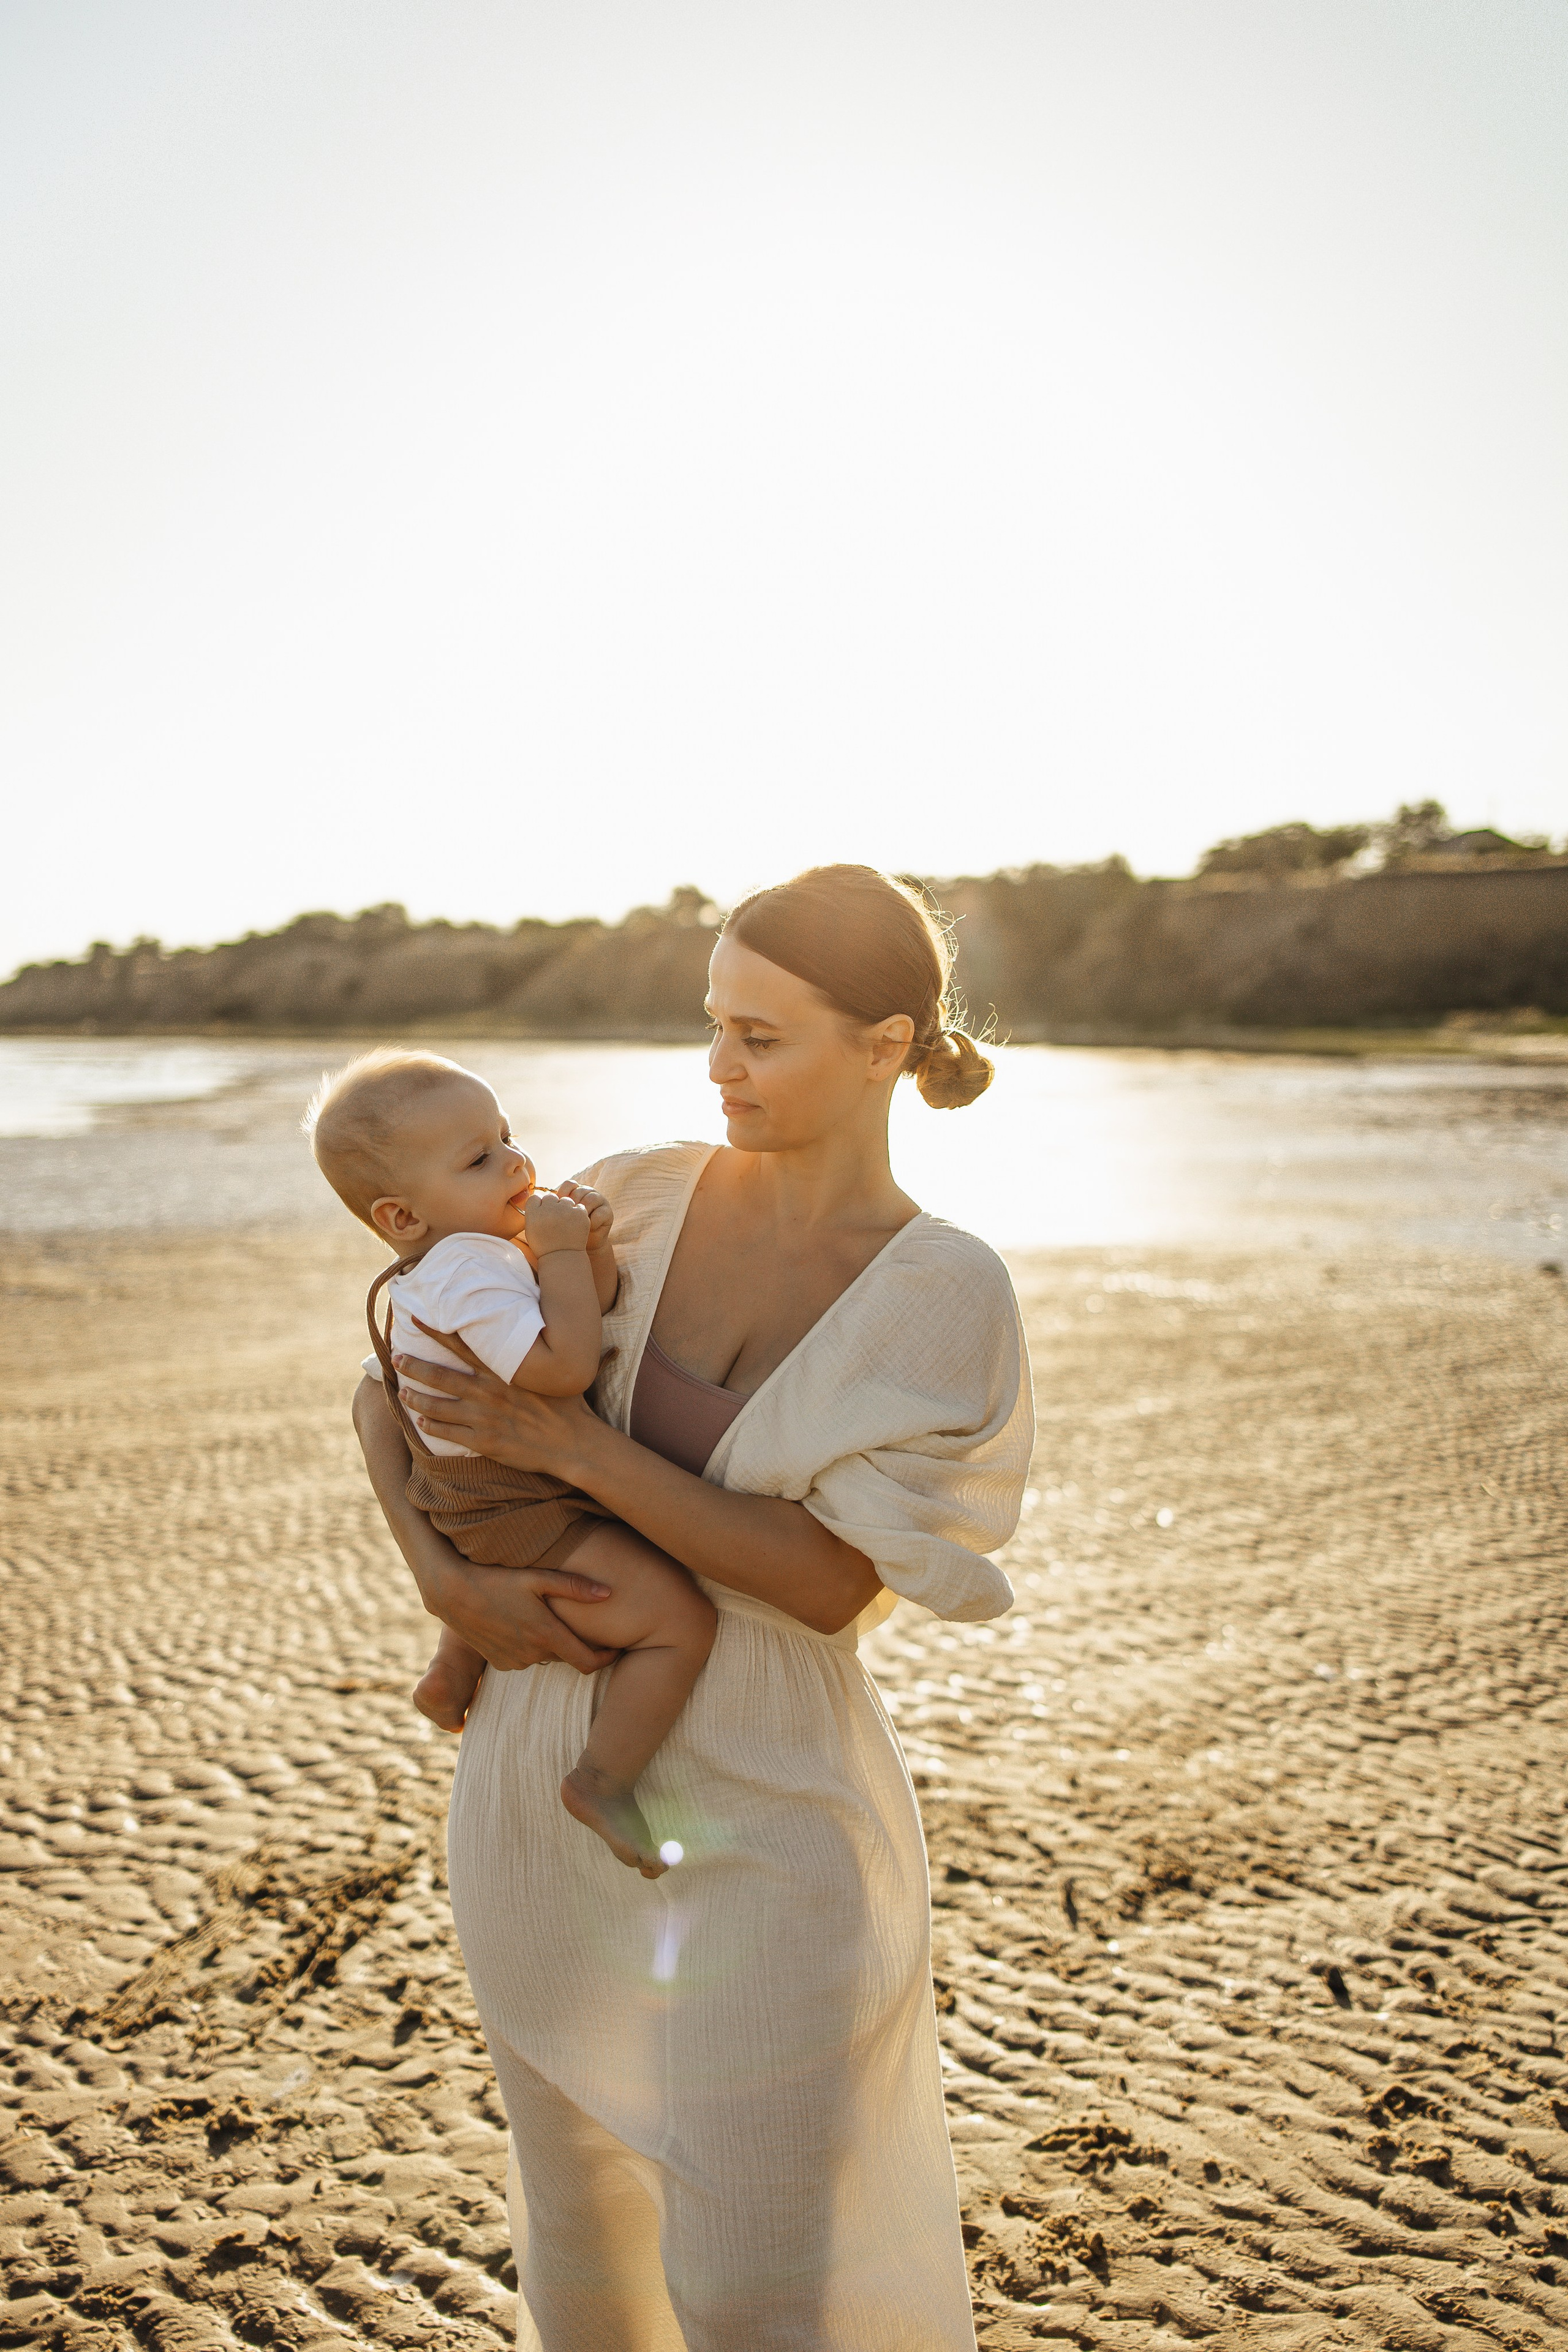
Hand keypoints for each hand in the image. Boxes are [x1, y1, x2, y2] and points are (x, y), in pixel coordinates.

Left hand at [405, 1322, 596, 1477]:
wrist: (574, 1443)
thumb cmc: (569, 1406)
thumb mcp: (553, 1372)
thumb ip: (536, 1354)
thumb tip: (540, 1327)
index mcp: (502, 1371)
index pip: (461, 1345)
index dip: (435, 1332)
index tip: (415, 1320)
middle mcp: (488, 1391)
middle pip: (440, 1375)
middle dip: (414, 1365)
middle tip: (395, 1358)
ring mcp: (483, 1418)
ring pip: (437, 1406)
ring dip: (416, 1398)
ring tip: (402, 1392)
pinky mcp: (483, 1442)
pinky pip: (448, 1433)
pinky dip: (430, 1427)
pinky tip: (421, 1424)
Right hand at [435, 1559, 618, 1673]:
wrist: (454, 1593)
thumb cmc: (498, 1578)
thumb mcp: (538, 1577)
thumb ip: (575, 1586)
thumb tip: (609, 1594)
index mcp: (547, 1634)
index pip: (588, 1662)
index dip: (607, 1659)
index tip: (617, 1649)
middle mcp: (532, 1654)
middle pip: (568, 1658)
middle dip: (580, 1646)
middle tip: (587, 1627)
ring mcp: (514, 1662)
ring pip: (546, 1657)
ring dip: (552, 1644)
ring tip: (548, 1618)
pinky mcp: (500, 1664)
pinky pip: (525, 1659)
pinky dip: (531, 1647)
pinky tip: (523, 1624)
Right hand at [523, 1190, 590, 1255]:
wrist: (563, 1258)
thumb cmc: (545, 1246)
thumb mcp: (531, 1230)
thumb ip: (533, 1213)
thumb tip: (539, 1199)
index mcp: (533, 1214)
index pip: (535, 1198)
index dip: (539, 1205)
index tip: (542, 1215)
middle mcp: (549, 1209)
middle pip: (550, 1197)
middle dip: (552, 1206)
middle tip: (555, 1221)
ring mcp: (565, 1210)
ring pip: (565, 1200)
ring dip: (566, 1208)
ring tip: (566, 1224)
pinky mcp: (580, 1213)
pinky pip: (578, 1206)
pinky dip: (577, 1213)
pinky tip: (574, 1225)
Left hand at [556, 1181, 613, 1255]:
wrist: (582, 1245)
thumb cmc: (566, 1230)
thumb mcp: (557, 1217)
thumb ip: (550, 1207)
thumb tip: (536, 1200)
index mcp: (574, 1191)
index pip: (569, 1184)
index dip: (562, 1193)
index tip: (556, 1206)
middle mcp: (588, 1193)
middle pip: (580, 1190)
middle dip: (572, 1204)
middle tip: (566, 1218)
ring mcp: (599, 1201)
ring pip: (591, 1199)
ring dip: (582, 1212)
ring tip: (576, 1224)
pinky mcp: (607, 1213)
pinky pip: (600, 1213)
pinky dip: (592, 1221)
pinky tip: (586, 1229)